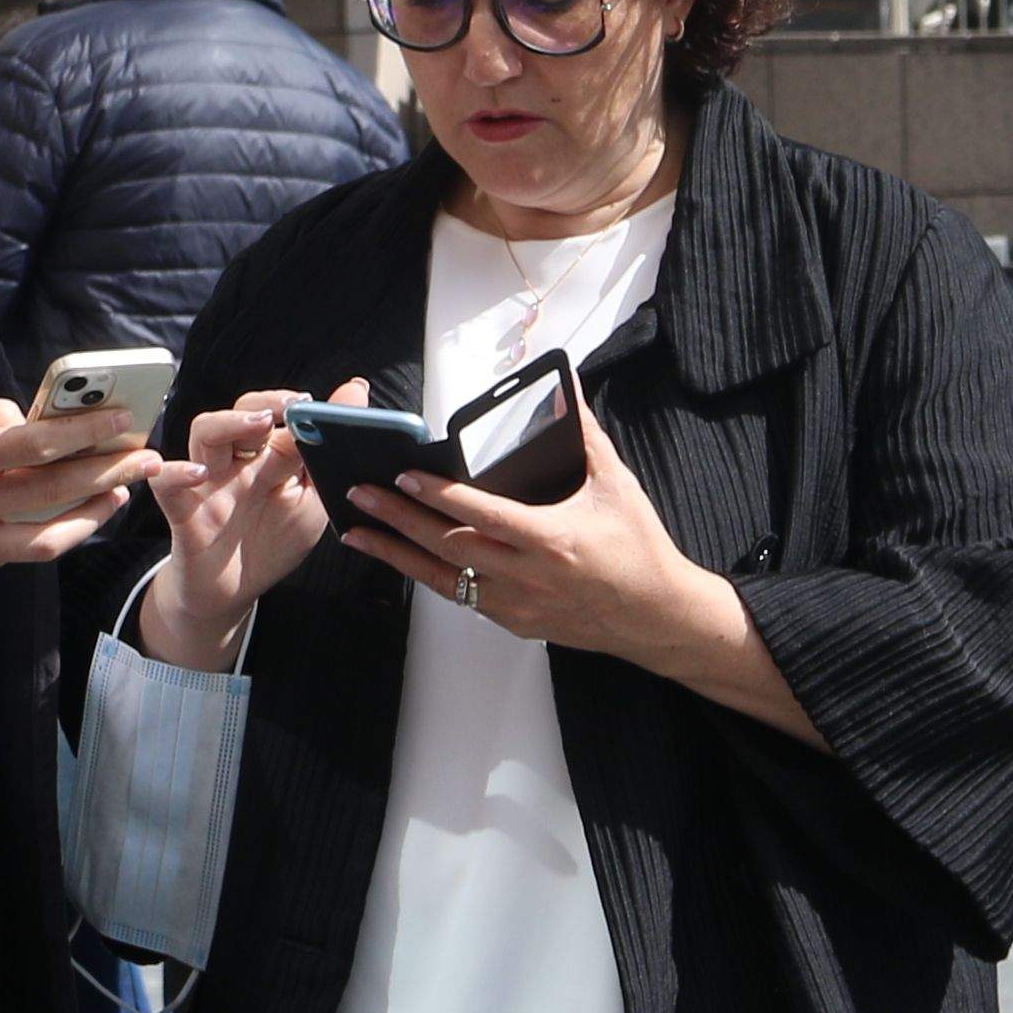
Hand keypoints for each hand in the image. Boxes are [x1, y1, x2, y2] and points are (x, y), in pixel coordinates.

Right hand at [0, 393, 153, 592]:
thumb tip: (35, 425)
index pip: (39, 444)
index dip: (88, 434)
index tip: (124, 424)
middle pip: (55, 492)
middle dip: (108, 473)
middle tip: (145, 460)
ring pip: (45, 541)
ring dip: (90, 518)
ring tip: (117, 497)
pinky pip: (9, 557)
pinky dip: (41, 537)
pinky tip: (64, 520)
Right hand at [137, 387, 339, 669]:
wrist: (233, 592)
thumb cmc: (274, 541)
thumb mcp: (313, 501)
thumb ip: (330, 455)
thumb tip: (357, 391)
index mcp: (271, 457)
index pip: (278, 415)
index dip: (294, 404)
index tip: (314, 402)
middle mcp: (239, 461)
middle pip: (241, 412)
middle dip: (265, 402)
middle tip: (292, 406)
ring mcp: (209, 483)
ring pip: (204, 434)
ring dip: (227, 423)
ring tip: (258, 424)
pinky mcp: (183, 512)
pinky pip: (166, 485)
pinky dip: (175, 473)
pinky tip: (198, 475)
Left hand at [333, 409, 734, 677]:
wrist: (655, 616)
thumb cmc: (638, 549)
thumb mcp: (617, 486)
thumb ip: (587, 437)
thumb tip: (568, 390)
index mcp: (551, 539)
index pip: (481, 513)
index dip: (438, 495)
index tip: (403, 476)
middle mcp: (526, 576)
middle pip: (447, 546)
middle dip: (397, 519)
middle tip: (360, 496)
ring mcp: (516, 605)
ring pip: (441, 579)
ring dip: (396, 554)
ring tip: (357, 533)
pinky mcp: (513, 621)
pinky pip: (460, 597)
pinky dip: (427, 575)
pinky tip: (402, 559)